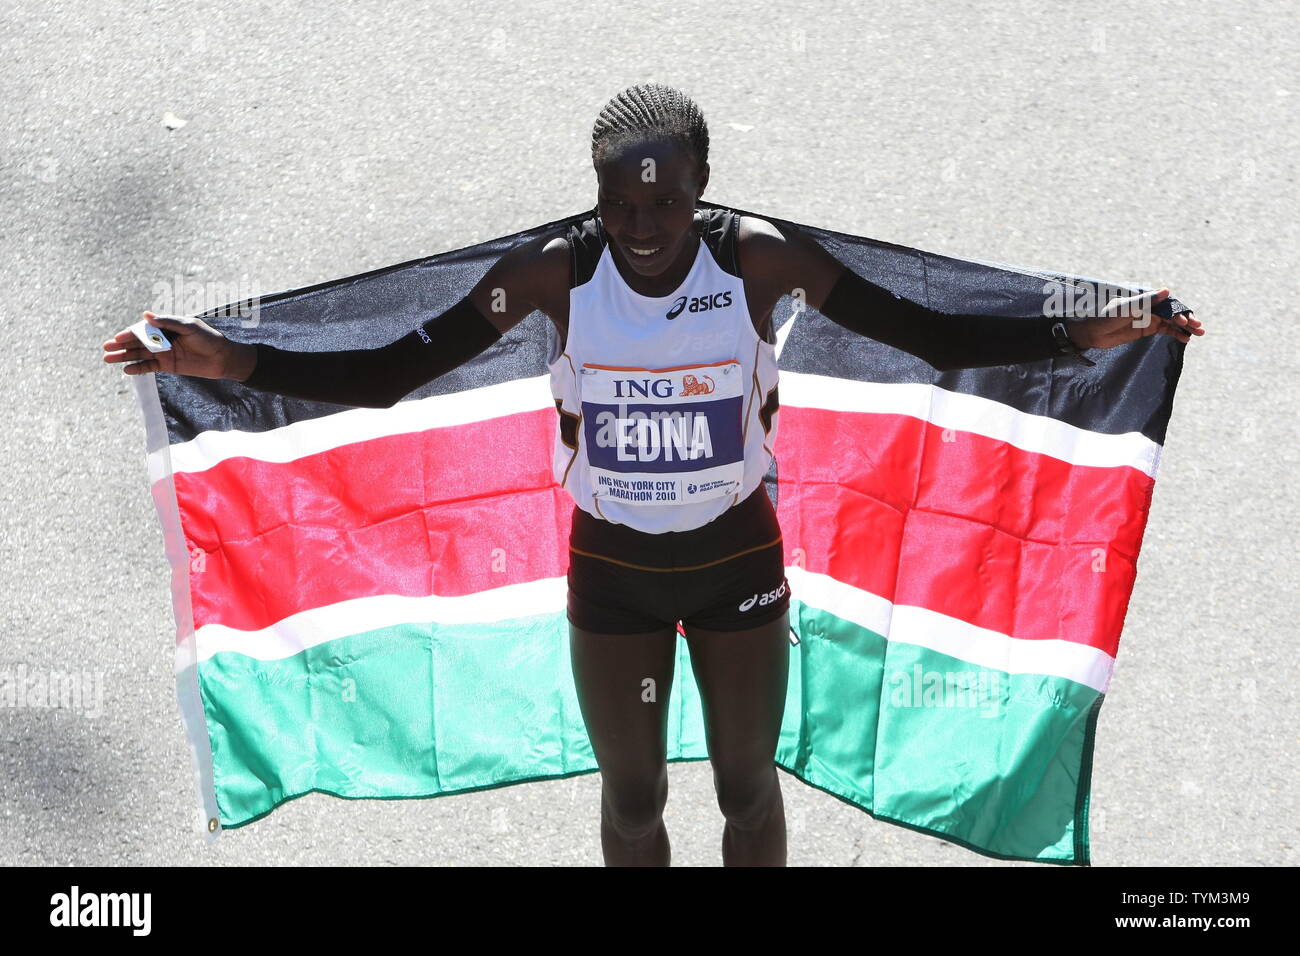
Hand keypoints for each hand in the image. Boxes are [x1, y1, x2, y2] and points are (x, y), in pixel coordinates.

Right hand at [101, 311, 254, 380]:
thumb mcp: (189, 327)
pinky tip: (126, 369)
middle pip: (138, 342)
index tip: (118, 338)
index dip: (130, 334)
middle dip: (121, 345)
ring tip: (107, 359)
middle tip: (106, 348)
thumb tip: (145, 314)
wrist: (223, 358)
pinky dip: (138, 368)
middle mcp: (162, 339)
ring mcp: (164, 353)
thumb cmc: (208, 338)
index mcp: (166, 326)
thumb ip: (167, 322)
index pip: (144, 329)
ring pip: (140, 354)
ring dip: (124, 356)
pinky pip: (149, 367)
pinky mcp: (168, 365)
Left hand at [1068, 289, 1204, 349]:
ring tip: (1198, 334)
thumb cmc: (1106, 317)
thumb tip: (1166, 290)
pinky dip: (1175, 334)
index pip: (1168, 304)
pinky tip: (1185, 339)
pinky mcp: (1146, 329)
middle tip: (1199, 328)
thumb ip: (1146, 301)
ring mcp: (1149, 318)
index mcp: (1146, 299)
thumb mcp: (1125, 309)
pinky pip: (1165, 330)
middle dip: (1186, 320)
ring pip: (1171, 322)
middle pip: (1173, 312)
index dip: (1178, 312)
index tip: (1184, 321)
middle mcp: (1150, 307)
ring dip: (1184, 327)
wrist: (1093, 333)